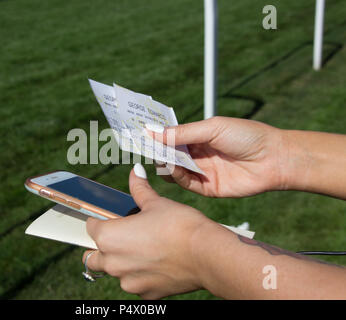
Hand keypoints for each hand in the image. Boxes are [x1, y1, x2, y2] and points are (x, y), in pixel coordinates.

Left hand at [82, 164, 216, 299]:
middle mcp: (113, 262)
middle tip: (123, 237)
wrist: (207, 254)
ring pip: (114, 272)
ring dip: (121, 263)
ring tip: (144, 250)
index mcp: (109, 237)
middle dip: (103, 247)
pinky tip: (157, 264)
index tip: (112, 219)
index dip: (101, 220)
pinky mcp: (145, 294)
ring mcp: (128, 281)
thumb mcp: (156, 203)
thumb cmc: (179, 225)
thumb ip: (140, 189)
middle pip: (94, 256)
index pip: (91, 227)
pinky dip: (141, 275)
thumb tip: (135, 171)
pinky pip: (135, 284)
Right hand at [148, 116, 287, 197]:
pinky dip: (177, 176)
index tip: (139, 132)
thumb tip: (153, 132)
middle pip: (170, 154)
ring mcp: (202, 171)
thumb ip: (182, 132)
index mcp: (199, 136)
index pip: (172, 136)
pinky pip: (186, 184)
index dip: (157, 135)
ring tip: (161, 158)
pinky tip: (174, 168)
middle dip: (157, 151)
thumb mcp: (212, 128)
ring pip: (174, 170)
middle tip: (143, 147)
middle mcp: (198, 154)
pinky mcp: (207, 188)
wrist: (274, 159)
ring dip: (166, 164)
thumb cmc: (246, 136)